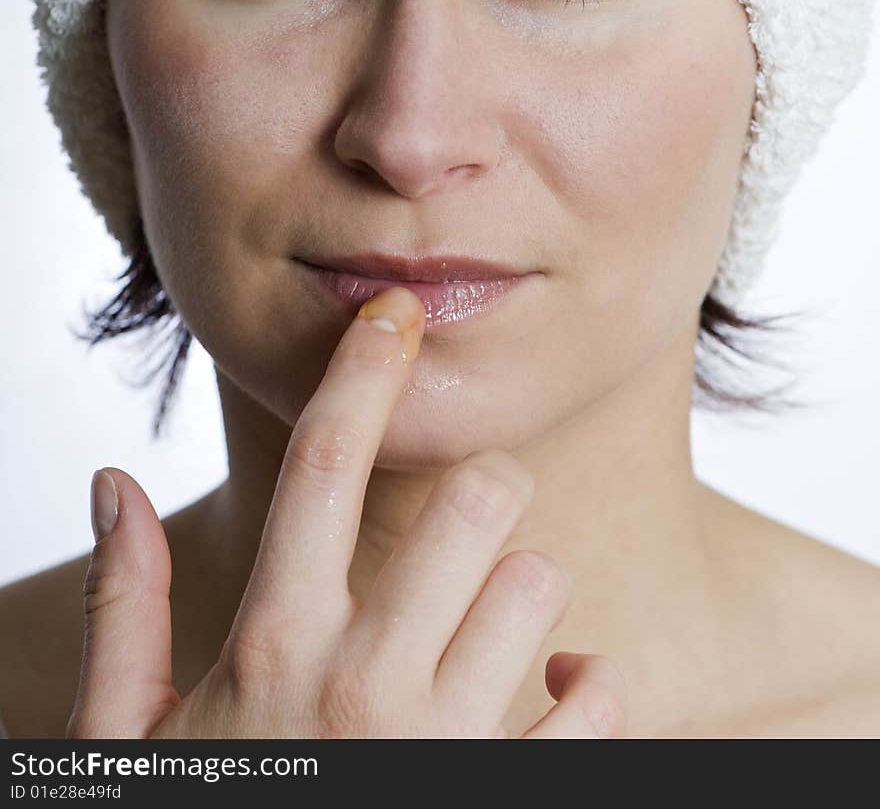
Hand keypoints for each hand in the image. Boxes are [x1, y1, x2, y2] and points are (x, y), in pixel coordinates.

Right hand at [67, 285, 626, 738]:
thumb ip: (124, 604)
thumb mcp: (130, 733)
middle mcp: (366, 683)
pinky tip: (542, 701)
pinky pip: (598, 697)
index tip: (394, 314)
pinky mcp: (513, 797)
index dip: (360, 372)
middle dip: (482, 491)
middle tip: (466, 521)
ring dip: (526, 591)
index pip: (321, 466)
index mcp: (273, 647)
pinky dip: (585, 686)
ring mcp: (450, 747)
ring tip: (487, 627)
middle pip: (472, 500)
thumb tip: (112, 481)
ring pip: (541, 585)